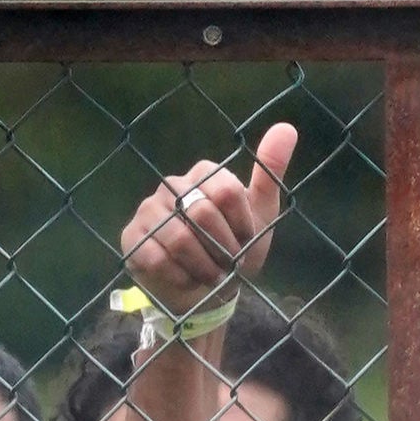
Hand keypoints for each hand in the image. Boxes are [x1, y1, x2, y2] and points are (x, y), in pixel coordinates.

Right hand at [121, 122, 299, 317]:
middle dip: (222, 249)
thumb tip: (287, 128)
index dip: (241, 225)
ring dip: (202, 266)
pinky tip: (186, 279)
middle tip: (226, 265)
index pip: (227, 192)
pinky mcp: (133, 237)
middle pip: (203, 214)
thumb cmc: (233, 251)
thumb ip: (270, 172)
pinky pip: (157, 257)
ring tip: (210, 275)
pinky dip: (180, 276)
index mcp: (204, 174)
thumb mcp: (260, 215)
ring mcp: (149, 210)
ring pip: (180, 238)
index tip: (244, 242)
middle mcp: (173, 185)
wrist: (206, 292)